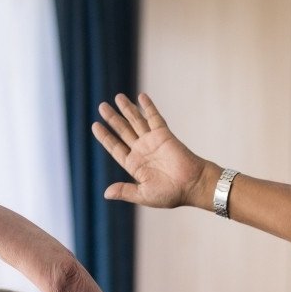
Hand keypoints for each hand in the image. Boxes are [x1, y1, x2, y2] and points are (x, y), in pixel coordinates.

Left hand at [91, 93, 216, 208]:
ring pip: (136, 121)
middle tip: (102, 106)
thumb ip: (125, 191)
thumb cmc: (172, 194)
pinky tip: (141, 96)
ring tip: (118, 97)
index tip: (95, 125)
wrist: (194, 185)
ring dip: (127, 109)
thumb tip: (106, 194)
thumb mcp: (144, 195)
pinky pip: (154, 118)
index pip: (115, 147)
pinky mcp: (164, 135)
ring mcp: (153, 142)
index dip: (105, 137)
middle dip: (113, 118)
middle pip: (123, 130)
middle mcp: (142, 151)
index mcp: (135, 165)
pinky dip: (148, 107)